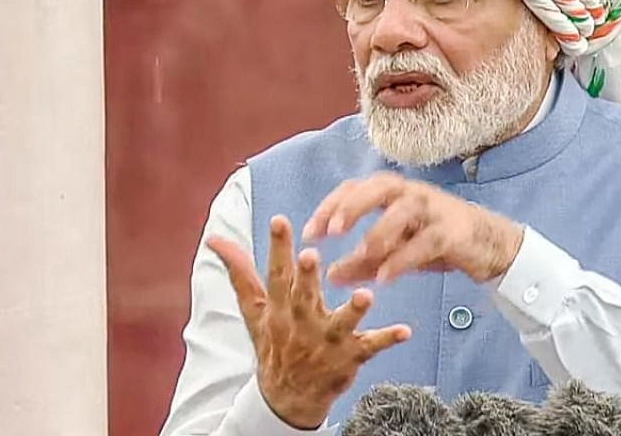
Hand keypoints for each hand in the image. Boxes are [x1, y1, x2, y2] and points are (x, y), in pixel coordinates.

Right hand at [207, 215, 410, 428]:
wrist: (287, 397)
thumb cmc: (274, 343)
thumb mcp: (253, 310)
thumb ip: (239, 272)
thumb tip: (215, 240)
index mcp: (279, 309)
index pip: (276, 275)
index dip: (277, 248)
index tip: (280, 221)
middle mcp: (302, 323)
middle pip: (303, 298)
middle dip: (306, 278)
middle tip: (310, 255)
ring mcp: (327, 341)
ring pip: (340, 324)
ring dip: (352, 310)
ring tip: (364, 295)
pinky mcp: (350, 356)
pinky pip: (371, 347)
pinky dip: (388, 338)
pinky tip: (405, 330)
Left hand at [301, 173, 524, 285]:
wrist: (486, 245)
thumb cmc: (435, 241)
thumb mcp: (393, 251)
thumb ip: (362, 262)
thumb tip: (329, 275)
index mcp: (391, 193)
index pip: (354, 188)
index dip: (329, 207)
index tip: (309, 235)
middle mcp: (411, 194)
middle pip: (378, 187)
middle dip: (352, 206)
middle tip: (331, 231)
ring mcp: (433, 210)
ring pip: (403, 211)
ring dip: (379, 231)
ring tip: (361, 253)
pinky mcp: (451, 231)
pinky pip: (425, 242)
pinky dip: (404, 258)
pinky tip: (386, 278)